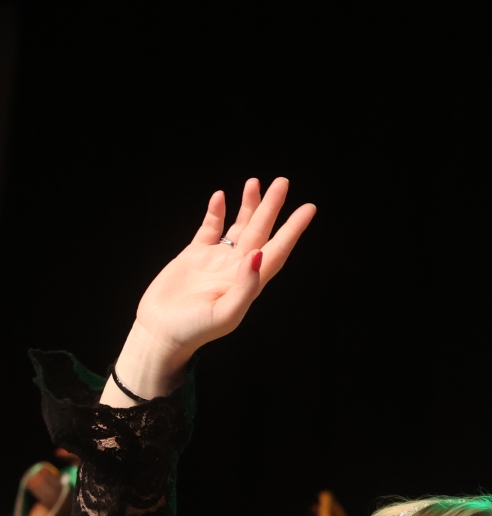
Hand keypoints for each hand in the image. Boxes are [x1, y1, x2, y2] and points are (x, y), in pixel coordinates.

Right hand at [105, 178, 315, 405]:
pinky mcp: (194, 255)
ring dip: (248, 206)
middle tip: (283, 182)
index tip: (308, 209)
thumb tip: (259, 255)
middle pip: (261, 231)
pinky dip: (215, 213)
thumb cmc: (194, 329)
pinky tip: (220, 197)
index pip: (278, 249)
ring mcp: (216, 260)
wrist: (160, 333)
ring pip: (238, 226)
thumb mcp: (225, 313)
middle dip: (272, 207)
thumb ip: (246, 286)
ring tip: (255, 183)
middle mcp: (237, 268)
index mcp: (251, 282)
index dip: (293, 230)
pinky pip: (209, 229)